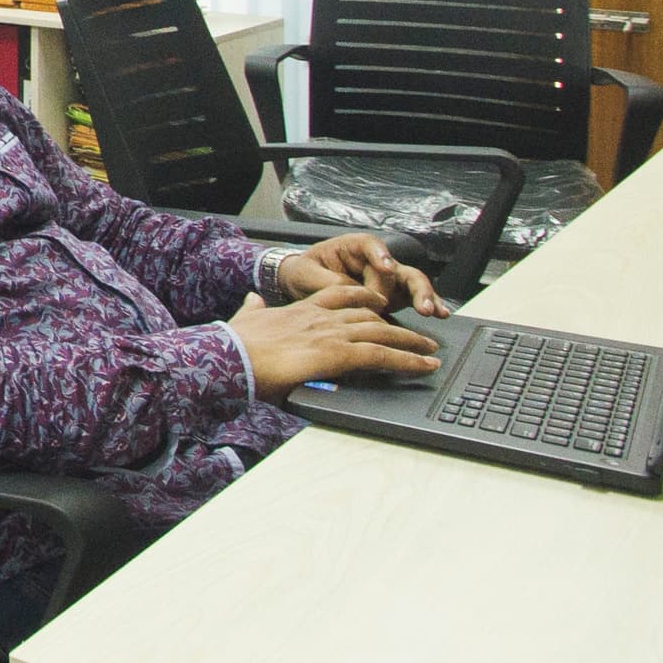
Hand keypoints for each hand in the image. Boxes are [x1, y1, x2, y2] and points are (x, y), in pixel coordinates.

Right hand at [229, 284, 440, 397]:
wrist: (232, 356)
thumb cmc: (235, 344)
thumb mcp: (246, 319)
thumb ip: (253, 309)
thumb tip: (251, 300)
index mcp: (301, 309)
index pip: (341, 296)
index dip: (364, 299)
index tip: (378, 304)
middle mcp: (322, 317)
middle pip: (370, 315)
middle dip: (396, 325)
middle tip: (416, 334)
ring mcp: (333, 334)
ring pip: (383, 334)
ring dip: (411, 343)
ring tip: (430, 350)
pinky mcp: (339, 355)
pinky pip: (383, 357)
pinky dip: (409, 361)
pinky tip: (425, 365)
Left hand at [269, 231, 442, 316]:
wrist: (301, 285)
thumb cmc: (303, 272)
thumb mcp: (306, 273)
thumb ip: (327, 281)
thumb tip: (349, 291)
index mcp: (352, 247)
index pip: (370, 245)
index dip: (380, 255)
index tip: (385, 266)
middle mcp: (375, 261)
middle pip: (398, 268)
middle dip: (411, 285)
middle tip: (419, 303)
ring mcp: (386, 279)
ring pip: (412, 283)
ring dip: (424, 296)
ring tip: (431, 311)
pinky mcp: (392, 296)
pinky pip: (412, 299)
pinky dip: (427, 305)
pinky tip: (439, 314)